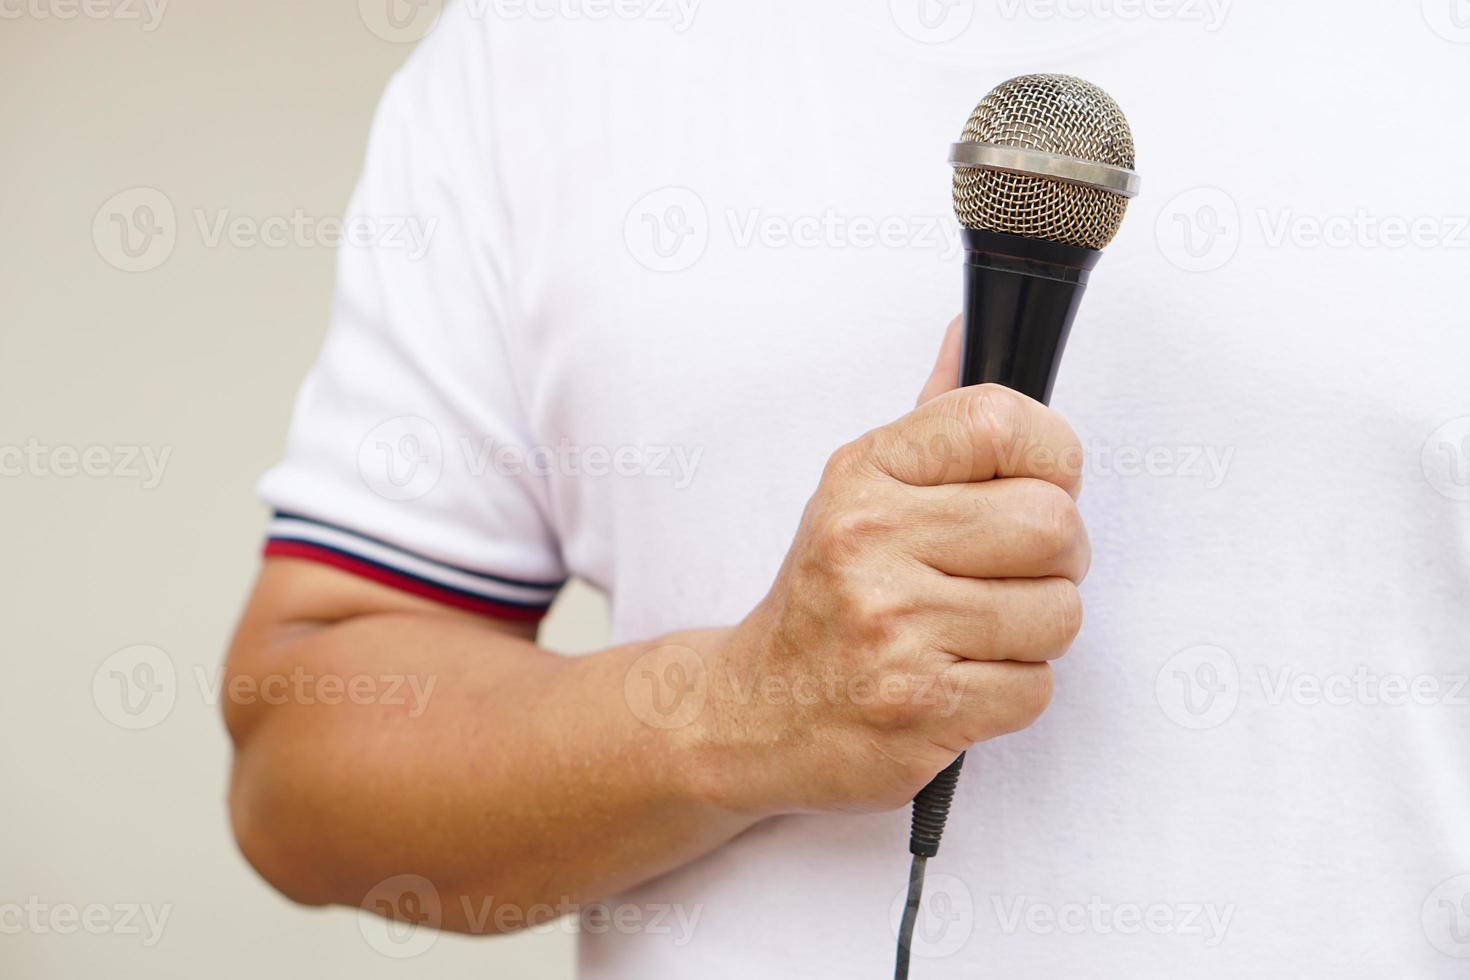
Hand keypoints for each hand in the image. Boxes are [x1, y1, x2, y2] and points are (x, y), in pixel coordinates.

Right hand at [698, 318, 1089, 815]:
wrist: (755, 710)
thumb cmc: (822, 599)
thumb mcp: (858, 492)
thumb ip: (930, 420)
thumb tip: (970, 331)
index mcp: (864, 475)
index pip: (1002, 422)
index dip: (1052, 456)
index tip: (1038, 483)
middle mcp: (872, 543)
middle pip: (1054, 524)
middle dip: (1056, 558)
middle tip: (1009, 572)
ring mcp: (895, 629)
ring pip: (1059, 613)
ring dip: (1034, 631)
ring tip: (976, 631)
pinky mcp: (921, 707)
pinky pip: (1035, 687)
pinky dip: (1011, 690)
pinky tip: (959, 677)